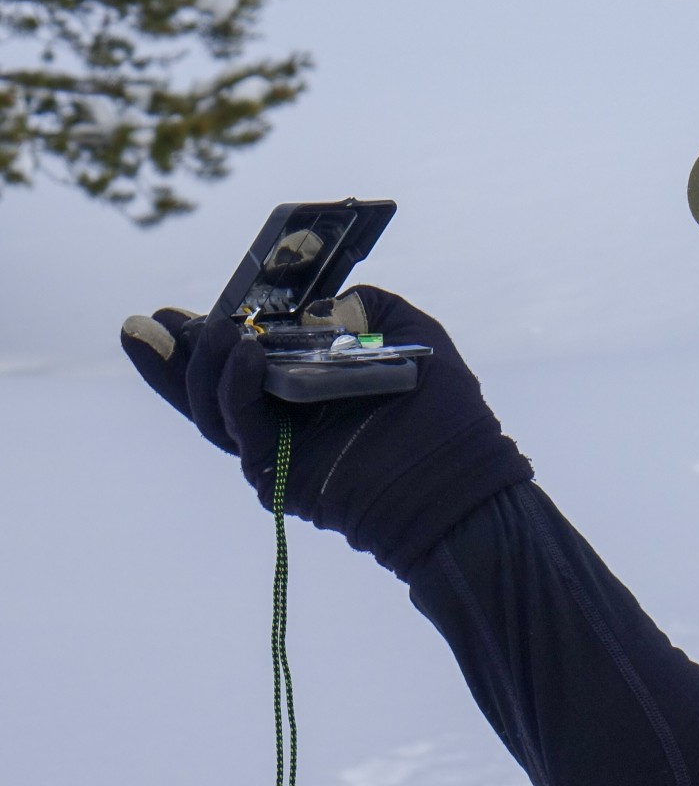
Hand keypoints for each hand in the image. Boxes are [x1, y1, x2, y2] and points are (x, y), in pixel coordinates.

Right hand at [121, 286, 531, 575]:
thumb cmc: (444, 410)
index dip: (214, 331)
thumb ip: (364, 306)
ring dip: (203, 364)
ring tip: (213, 327)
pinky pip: (242, 425)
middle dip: (176, 352)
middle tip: (151, 320)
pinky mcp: (277, 472)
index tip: (187, 306)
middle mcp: (285, 413)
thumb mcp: (410, 332)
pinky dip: (235, 388)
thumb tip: (316, 306)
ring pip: (214, 406)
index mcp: (310, 381)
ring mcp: (278, 444)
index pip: (247, 354)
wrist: (461, 479)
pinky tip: (245, 352)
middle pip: (211, 383)